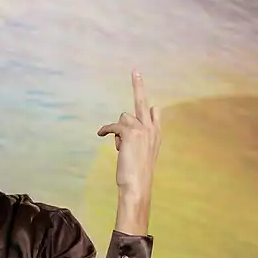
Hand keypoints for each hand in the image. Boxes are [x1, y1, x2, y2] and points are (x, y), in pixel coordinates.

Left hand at [97, 71, 161, 211]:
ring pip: (123, 117)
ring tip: (120, 147)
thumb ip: (134, 143)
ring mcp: (142, 129)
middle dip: (138, 86)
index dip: (148, 109)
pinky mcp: (130, 133)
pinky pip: (114, 126)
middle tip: (135, 71)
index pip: (156, 112)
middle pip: (143, 102)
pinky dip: (106, 130)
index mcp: (156, 135)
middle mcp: (151, 129)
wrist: (138, 186)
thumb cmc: (137, 176)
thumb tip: (119, 136)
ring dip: (118, 130)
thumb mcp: (140, 157)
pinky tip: (101, 134)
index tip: (148, 99)